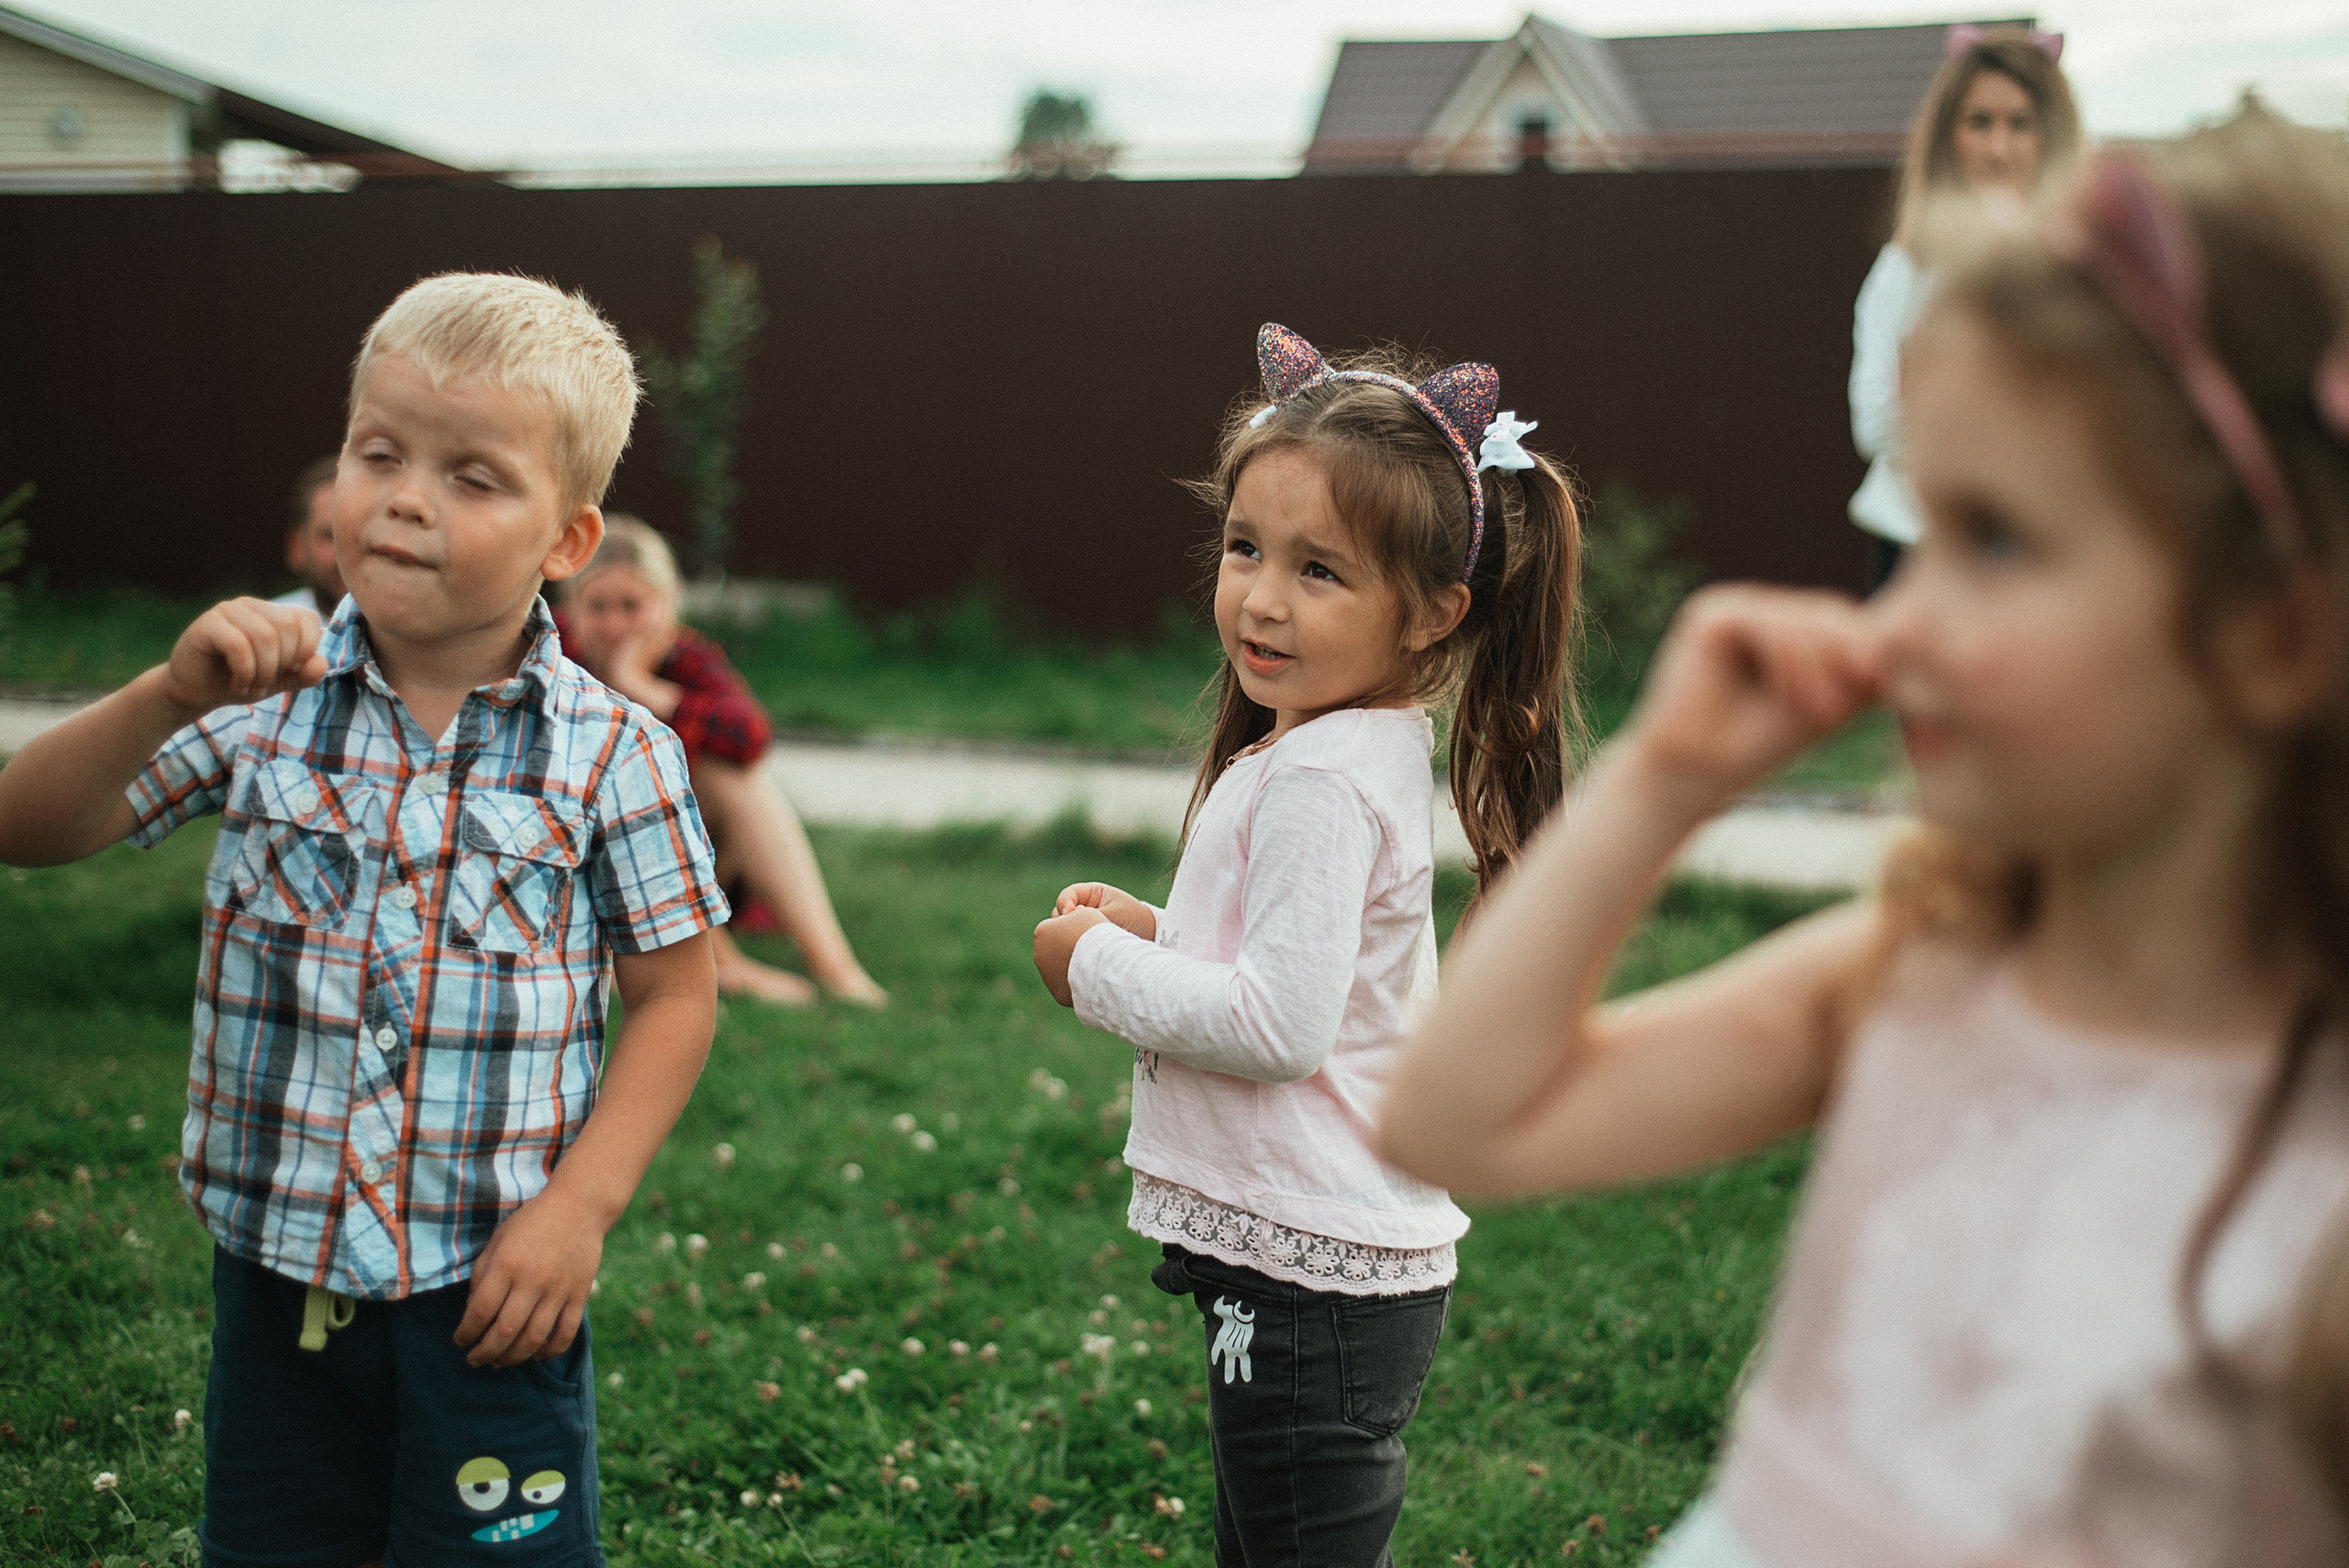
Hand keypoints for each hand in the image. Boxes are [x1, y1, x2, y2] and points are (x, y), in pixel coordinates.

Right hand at [162, 597, 326, 715]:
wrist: (194, 692)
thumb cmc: (238, 681)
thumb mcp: (279, 681)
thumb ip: (304, 674)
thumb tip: (323, 664)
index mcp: (273, 613)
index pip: (308, 620)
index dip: (305, 651)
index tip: (289, 672)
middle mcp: (252, 605)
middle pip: (288, 627)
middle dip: (283, 664)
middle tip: (265, 684)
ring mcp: (228, 611)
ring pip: (265, 636)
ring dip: (263, 673)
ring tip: (251, 687)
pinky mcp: (207, 624)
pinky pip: (238, 645)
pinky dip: (245, 672)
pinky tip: (238, 684)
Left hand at [454, 1186, 604, 1367]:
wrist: (580, 1206)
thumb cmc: (532, 1222)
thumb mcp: (498, 1239)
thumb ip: (482, 1273)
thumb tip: (473, 1310)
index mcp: (507, 1265)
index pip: (480, 1311)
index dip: (466, 1333)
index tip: (460, 1341)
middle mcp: (532, 1281)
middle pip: (504, 1332)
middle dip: (484, 1353)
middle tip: (474, 1360)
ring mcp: (558, 1290)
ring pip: (533, 1339)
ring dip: (512, 1358)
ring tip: (499, 1362)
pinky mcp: (579, 1295)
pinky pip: (565, 1333)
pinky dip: (549, 1350)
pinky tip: (536, 1353)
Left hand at [1033, 907, 1109, 1006]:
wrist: (1103, 964)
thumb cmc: (1094, 934)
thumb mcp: (1085, 912)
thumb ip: (1074, 914)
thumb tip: (1074, 916)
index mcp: (1042, 932)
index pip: (1056, 927)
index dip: (1073, 927)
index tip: (1087, 930)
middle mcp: (1039, 955)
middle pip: (1056, 949)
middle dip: (1069, 947)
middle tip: (1090, 948)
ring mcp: (1047, 976)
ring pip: (1061, 969)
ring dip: (1072, 966)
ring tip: (1093, 964)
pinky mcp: (1057, 993)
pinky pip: (1068, 985)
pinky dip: (1077, 982)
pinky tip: (1092, 978)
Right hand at [1053, 882, 1156, 940]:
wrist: (1152, 937)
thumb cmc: (1136, 919)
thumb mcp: (1113, 914)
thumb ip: (1091, 916)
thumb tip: (1067, 924)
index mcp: (1090, 894)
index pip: (1067, 896)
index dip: (1065, 904)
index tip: (1072, 914)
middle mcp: (1083, 909)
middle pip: (1060, 914)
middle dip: (1064, 922)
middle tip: (1076, 931)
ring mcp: (1082, 926)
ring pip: (1062, 930)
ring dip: (1067, 936)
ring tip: (1081, 944)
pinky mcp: (1084, 942)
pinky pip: (1070, 944)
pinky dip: (1072, 948)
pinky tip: (1078, 954)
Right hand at [1620, 585, 1881, 813]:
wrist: (1699, 775)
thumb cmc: (1761, 744)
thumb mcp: (1826, 699)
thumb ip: (1857, 666)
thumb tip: (1902, 633)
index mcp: (1785, 624)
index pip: (1844, 619)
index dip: (1868, 649)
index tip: (1877, 692)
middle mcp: (1758, 607)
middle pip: (1828, 612)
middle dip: (1846, 658)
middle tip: (1842, 710)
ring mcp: (1732, 607)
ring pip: (1801, 617)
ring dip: (1820, 667)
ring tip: (1820, 713)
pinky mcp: (1709, 616)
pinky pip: (1766, 622)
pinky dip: (1787, 659)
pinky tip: (1786, 697)